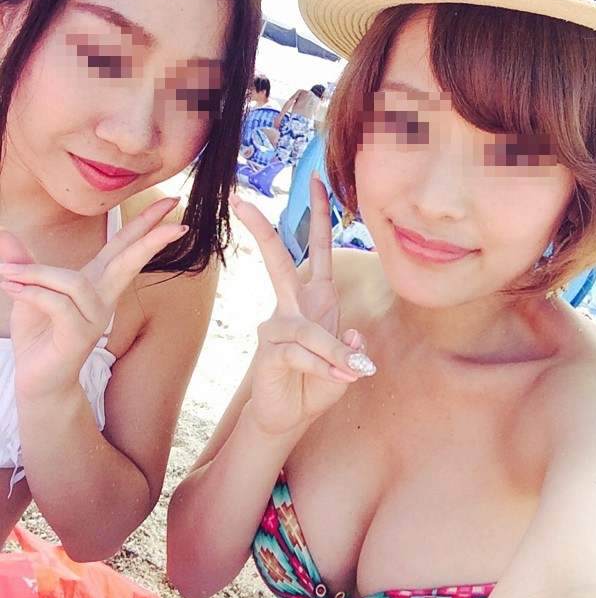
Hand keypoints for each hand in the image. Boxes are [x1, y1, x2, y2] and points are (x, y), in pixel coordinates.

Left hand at [0, 197, 187, 398]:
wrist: (39, 380)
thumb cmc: (40, 334)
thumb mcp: (27, 290)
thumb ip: (22, 263)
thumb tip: (5, 233)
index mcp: (97, 281)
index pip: (124, 246)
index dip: (146, 223)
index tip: (171, 202)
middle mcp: (103, 297)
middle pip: (130, 259)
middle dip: (152, 234)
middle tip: (177, 212)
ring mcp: (95, 317)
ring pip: (74, 282)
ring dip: (36, 274)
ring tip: (4, 274)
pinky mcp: (79, 335)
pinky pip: (57, 304)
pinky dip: (31, 293)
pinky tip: (11, 288)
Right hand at [231, 176, 375, 436]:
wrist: (289, 417)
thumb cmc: (318, 384)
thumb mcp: (346, 365)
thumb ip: (350, 348)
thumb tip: (354, 336)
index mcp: (316, 299)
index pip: (318, 250)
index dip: (318, 216)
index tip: (314, 180)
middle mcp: (292, 306)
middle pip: (279, 262)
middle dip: (262, 230)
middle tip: (239, 200)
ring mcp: (277, 327)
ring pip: (306, 328)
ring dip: (331, 352)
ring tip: (352, 372)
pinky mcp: (269, 351)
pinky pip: (301, 352)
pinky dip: (322, 366)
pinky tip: (336, 378)